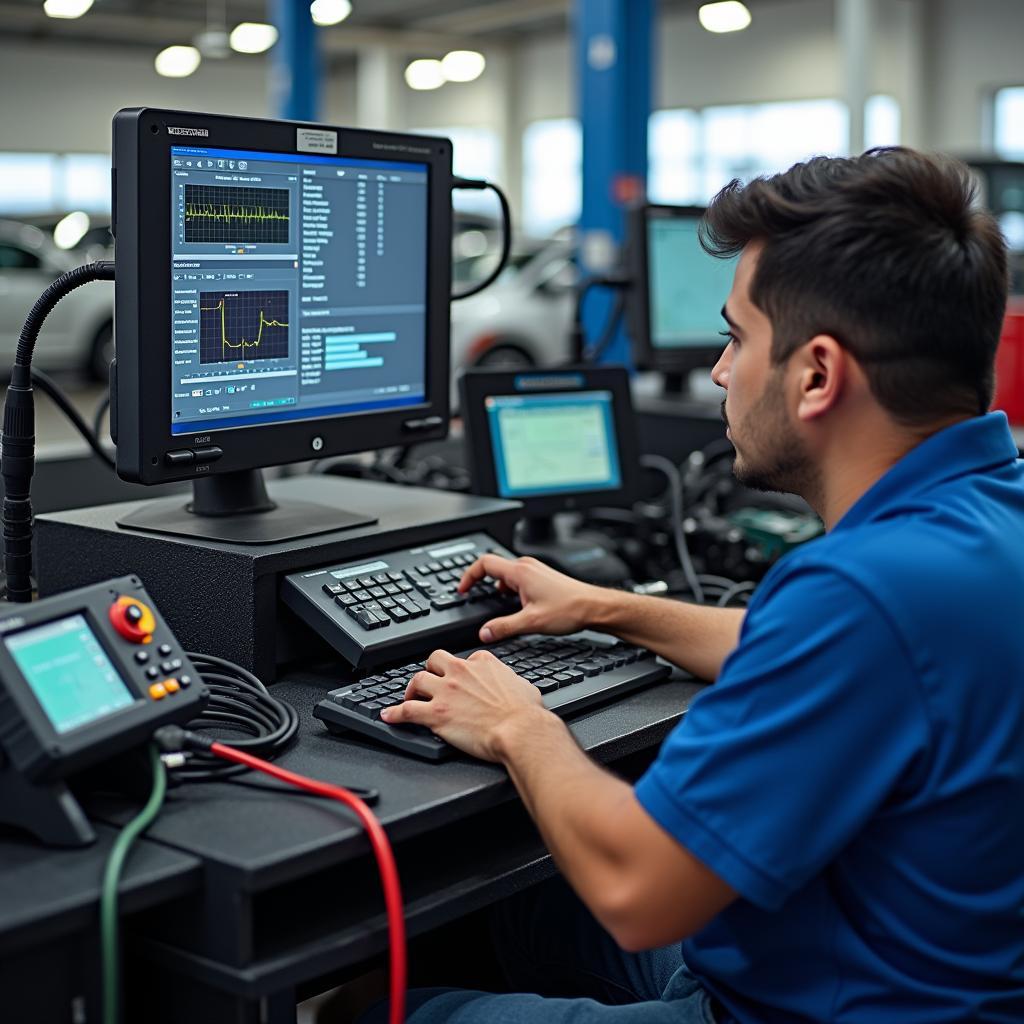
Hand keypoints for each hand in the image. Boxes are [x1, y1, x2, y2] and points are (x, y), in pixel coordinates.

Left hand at [380, 649, 547, 760]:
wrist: (520, 731)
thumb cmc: (526, 714)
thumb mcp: (524, 686)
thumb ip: (511, 681)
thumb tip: (514, 686)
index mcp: (482, 663)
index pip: (465, 658)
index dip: (460, 670)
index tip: (459, 679)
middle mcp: (461, 672)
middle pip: (434, 660)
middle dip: (430, 670)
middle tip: (429, 682)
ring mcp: (446, 692)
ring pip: (417, 680)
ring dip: (411, 690)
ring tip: (409, 697)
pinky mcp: (436, 714)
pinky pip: (406, 710)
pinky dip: (395, 713)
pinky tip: (389, 716)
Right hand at [457, 554, 603, 642]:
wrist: (594, 607)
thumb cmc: (569, 609)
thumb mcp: (531, 622)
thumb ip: (504, 627)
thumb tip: (484, 632)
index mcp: (520, 572)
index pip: (484, 563)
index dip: (468, 575)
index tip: (462, 589)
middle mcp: (527, 566)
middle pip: (494, 567)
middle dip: (481, 582)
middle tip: (474, 597)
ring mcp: (536, 570)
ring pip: (507, 573)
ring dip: (497, 587)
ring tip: (496, 604)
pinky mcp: (542, 576)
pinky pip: (518, 577)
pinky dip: (510, 589)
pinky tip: (516, 605)